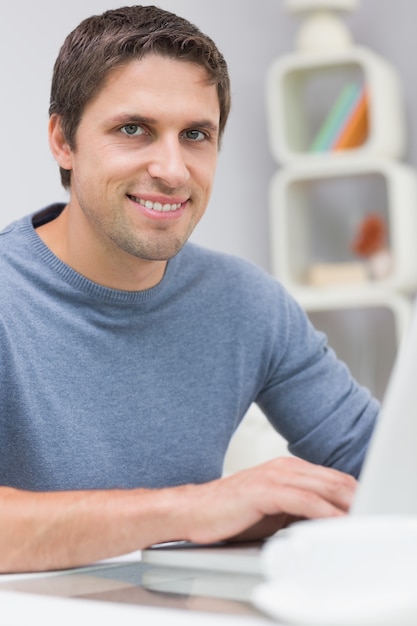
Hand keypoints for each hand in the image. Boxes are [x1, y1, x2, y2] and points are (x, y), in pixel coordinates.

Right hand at [176, 456, 356, 543]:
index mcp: (287, 469)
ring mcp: (274, 476)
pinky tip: (335, 523)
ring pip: (324, 488)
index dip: (354, 494)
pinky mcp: (265, 491)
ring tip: (362, 520)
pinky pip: (304, 501)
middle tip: (372, 512)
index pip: (332, 479)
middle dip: (358, 498)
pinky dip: (325, 513)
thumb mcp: (273, 511)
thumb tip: (327, 523)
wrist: (193, 510)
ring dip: (347, 506)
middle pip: (334, 480)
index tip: (367, 509)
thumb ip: (299, 511)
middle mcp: (283, 468)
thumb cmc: (230, 513)